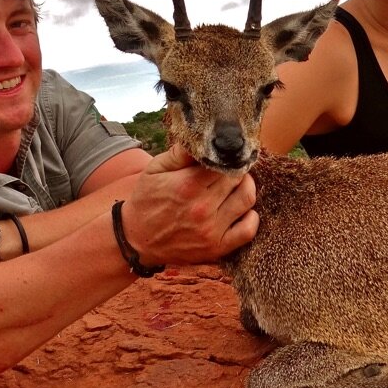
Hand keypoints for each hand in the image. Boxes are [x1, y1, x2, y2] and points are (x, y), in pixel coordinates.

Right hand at [120, 145, 258, 265]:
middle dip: (236, 172)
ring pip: (247, 199)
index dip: (226, 159)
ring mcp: (211, 230)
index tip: (224, 158)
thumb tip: (200, 138)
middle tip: (230, 171)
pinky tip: (242, 210)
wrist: (136, 240)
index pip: (223, 163)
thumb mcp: (154, 170)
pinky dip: (251, 218)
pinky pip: (248, 231)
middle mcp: (202, 208)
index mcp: (187, 185)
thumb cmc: (146, 200)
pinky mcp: (216, 248)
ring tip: (237, 186)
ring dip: (246, 189)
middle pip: (237, 179)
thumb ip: (179, 153)